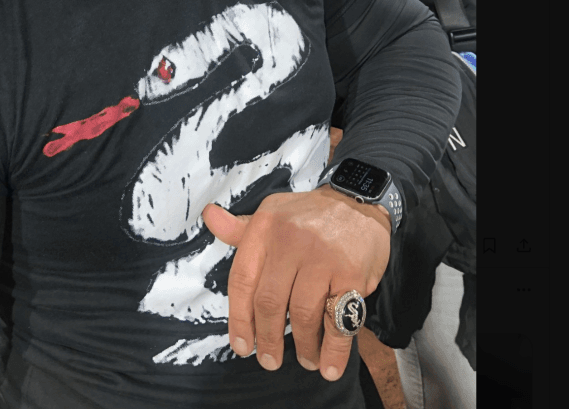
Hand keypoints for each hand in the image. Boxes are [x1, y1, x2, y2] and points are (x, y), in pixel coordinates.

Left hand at [202, 186, 389, 380]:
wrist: (360, 201)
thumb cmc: (310, 216)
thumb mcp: (273, 213)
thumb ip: (241, 228)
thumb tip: (208, 217)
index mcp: (266, 229)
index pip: (242, 280)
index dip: (239, 318)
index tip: (242, 346)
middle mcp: (291, 242)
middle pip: (270, 302)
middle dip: (269, 339)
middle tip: (269, 361)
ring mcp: (322, 258)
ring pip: (303, 314)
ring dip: (303, 346)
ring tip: (305, 359)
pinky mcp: (351, 274)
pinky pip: (338, 319)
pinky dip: (334, 350)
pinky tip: (329, 366)